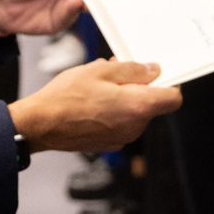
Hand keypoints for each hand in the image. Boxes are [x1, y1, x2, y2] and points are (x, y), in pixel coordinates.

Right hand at [10, 59, 181, 153]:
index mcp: (138, 107)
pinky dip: (114, 111)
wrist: (40, 125)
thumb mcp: (101, 70)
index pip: (173, 98)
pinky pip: (121, 123)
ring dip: (125, 98)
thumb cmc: (67, 96)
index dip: (170, 83)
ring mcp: (122, 139)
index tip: (158, 73)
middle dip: (140, 86)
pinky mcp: (109, 144)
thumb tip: (153, 71)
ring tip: (99, 85)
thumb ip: (133, 70)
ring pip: (135, 113)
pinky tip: (93, 102)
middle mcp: (135, 127)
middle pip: (152, 104)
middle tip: (117, 71)